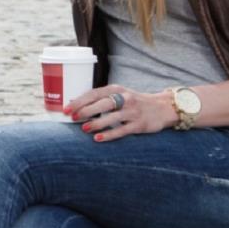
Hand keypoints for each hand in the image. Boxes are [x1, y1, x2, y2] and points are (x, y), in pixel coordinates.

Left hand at [63, 84, 177, 142]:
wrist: (162, 107)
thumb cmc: (133, 101)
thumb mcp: (118, 94)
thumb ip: (100, 98)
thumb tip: (75, 103)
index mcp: (116, 89)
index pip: (94, 93)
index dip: (80, 101)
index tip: (66, 108)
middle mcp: (124, 98)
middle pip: (102, 103)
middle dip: (86, 110)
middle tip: (72, 117)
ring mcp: (132, 111)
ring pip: (112, 117)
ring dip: (96, 123)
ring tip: (84, 128)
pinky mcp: (139, 124)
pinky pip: (122, 130)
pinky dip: (109, 134)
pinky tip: (98, 138)